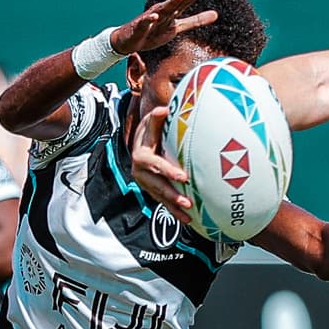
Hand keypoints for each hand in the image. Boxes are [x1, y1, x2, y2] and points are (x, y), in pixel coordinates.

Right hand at [108, 0, 219, 58]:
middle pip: (176, 3)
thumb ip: (196, 21)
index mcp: (172, 13)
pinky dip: (150, 19)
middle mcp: (162, 13)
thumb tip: (217, 14)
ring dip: (170, 3)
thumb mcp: (177, 27)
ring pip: (162, 10)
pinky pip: (145, 23)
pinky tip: (155, 15)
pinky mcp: (140, 27)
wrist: (130, 41)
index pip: (185, 3)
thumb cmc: (154, 32)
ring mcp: (150, 19)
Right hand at [127, 103, 198, 220]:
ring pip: (159, 197)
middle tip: (187, 202)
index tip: (183, 177)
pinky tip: (187, 219)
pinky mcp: (151, 189)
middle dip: (172, 195)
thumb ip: (156, 118)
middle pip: (157, 185)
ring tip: (188, 215)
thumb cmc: (151, 129)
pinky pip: (162, 202)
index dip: (168, 171)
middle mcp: (140, 171)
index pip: (155, 164)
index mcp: (141, 155)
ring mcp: (145, 182)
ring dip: (173, 207)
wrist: (140, 140)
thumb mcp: (151, 122)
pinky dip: (173, 211)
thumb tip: (164, 109)